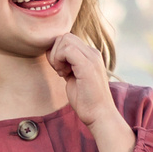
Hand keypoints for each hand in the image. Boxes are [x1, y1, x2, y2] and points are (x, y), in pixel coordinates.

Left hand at [48, 31, 134, 151]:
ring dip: (56, 56)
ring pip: (65, 40)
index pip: (68, 39)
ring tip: (62, 72)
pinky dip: (58, 60)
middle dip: (55, 52)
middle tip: (59, 70)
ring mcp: (91, 58)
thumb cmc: (86, 100)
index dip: (57, 52)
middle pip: (65, 36)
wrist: (99, 115)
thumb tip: (53, 55)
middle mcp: (93, 53)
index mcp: (91, 55)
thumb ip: (67, 64)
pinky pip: (66, 50)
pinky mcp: (87, 66)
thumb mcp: (74, 78)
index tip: (60, 69)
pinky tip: (63, 74)